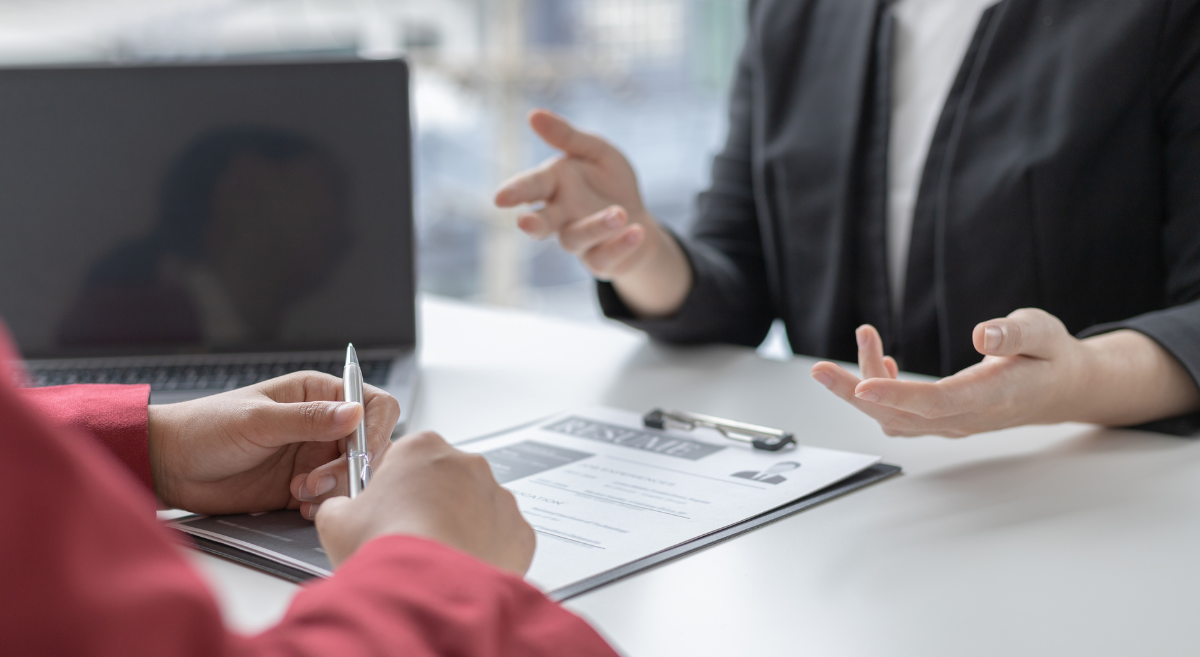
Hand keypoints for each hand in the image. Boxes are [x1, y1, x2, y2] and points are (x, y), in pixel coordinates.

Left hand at [149, 372, 399, 515]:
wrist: (169, 467)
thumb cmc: (205, 429)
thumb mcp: (257, 421)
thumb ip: (307, 419)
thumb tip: (355, 413)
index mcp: (317, 394)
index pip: (372, 404)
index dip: (375, 427)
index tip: (361, 451)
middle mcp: (322, 424)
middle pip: (370, 445)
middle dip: (352, 466)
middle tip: (319, 481)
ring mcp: (314, 456)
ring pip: (355, 475)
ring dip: (336, 488)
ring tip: (301, 492)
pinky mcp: (304, 486)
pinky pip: (332, 498)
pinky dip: (324, 505)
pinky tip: (300, 505)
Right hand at [315, 431, 534, 573]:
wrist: (427, 592)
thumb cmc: (386, 550)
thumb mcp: (336, 520)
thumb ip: (338, 504)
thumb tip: (340, 508)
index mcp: (422, 448)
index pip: (406, 456)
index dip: (393, 484)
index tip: (386, 506)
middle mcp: (467, 464)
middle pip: (445, 479)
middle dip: (430, 504)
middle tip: (408, 537)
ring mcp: (498, 496)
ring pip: (476, 508)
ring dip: (459, 526)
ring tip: (434, 557)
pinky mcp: (519, 530)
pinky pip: (500, 538)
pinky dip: (484, 551)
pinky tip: (460, 568)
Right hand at [494, 109, 690, 315]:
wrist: (638, 218)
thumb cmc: (609, 181)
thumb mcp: (596, 152)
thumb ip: (568, 137)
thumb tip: (533, 114)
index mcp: (554, 184)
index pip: (531, 186)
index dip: (515, 192)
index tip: (500, 198)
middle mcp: (560, 215)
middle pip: (541, 222)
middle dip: (532, 223)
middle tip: (525, 223)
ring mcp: (578, 240)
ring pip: (576, 238)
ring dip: (596, 226)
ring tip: (619, 213)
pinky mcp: (598, 260)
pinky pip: (604, 257)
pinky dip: (621, 245)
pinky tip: (637, 231)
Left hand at [810, 308, 1199, 436]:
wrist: (1064, 388)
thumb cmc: (1052, 357)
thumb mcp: (1043, 333)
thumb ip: (1015, 334)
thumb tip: (982, 335)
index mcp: (991, 396)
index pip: (935, 403)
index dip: (895, 394)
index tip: (861, 383)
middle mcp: (964, 417)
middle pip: (899, 415)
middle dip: (853, 392)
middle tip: (818, 369)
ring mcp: (951, 422)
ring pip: (894, 416)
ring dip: (862, 385)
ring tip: (865, 336)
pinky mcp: (942, 418)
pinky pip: (901, 414)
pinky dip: (879, 391)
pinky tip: (878, 360)